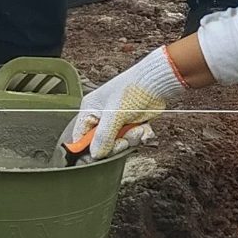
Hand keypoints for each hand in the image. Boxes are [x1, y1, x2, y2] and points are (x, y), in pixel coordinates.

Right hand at [63, 45, 182, 159]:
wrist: (156, 83)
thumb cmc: (132, 89)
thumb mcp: (114, 115)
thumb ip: (103, 137)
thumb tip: (95, 155)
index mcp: (90, 110)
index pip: (81, 137)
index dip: (88, 149)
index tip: (100, 155)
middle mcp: (101, 116)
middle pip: (102, 143)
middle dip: (116, 144)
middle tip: (124, 140)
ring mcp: (117, 121)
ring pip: (119, 142)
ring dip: (131, 138)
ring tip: (138, 129)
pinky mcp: (131, 123)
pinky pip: (132, 138)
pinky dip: (140, 136)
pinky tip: (144, 129)